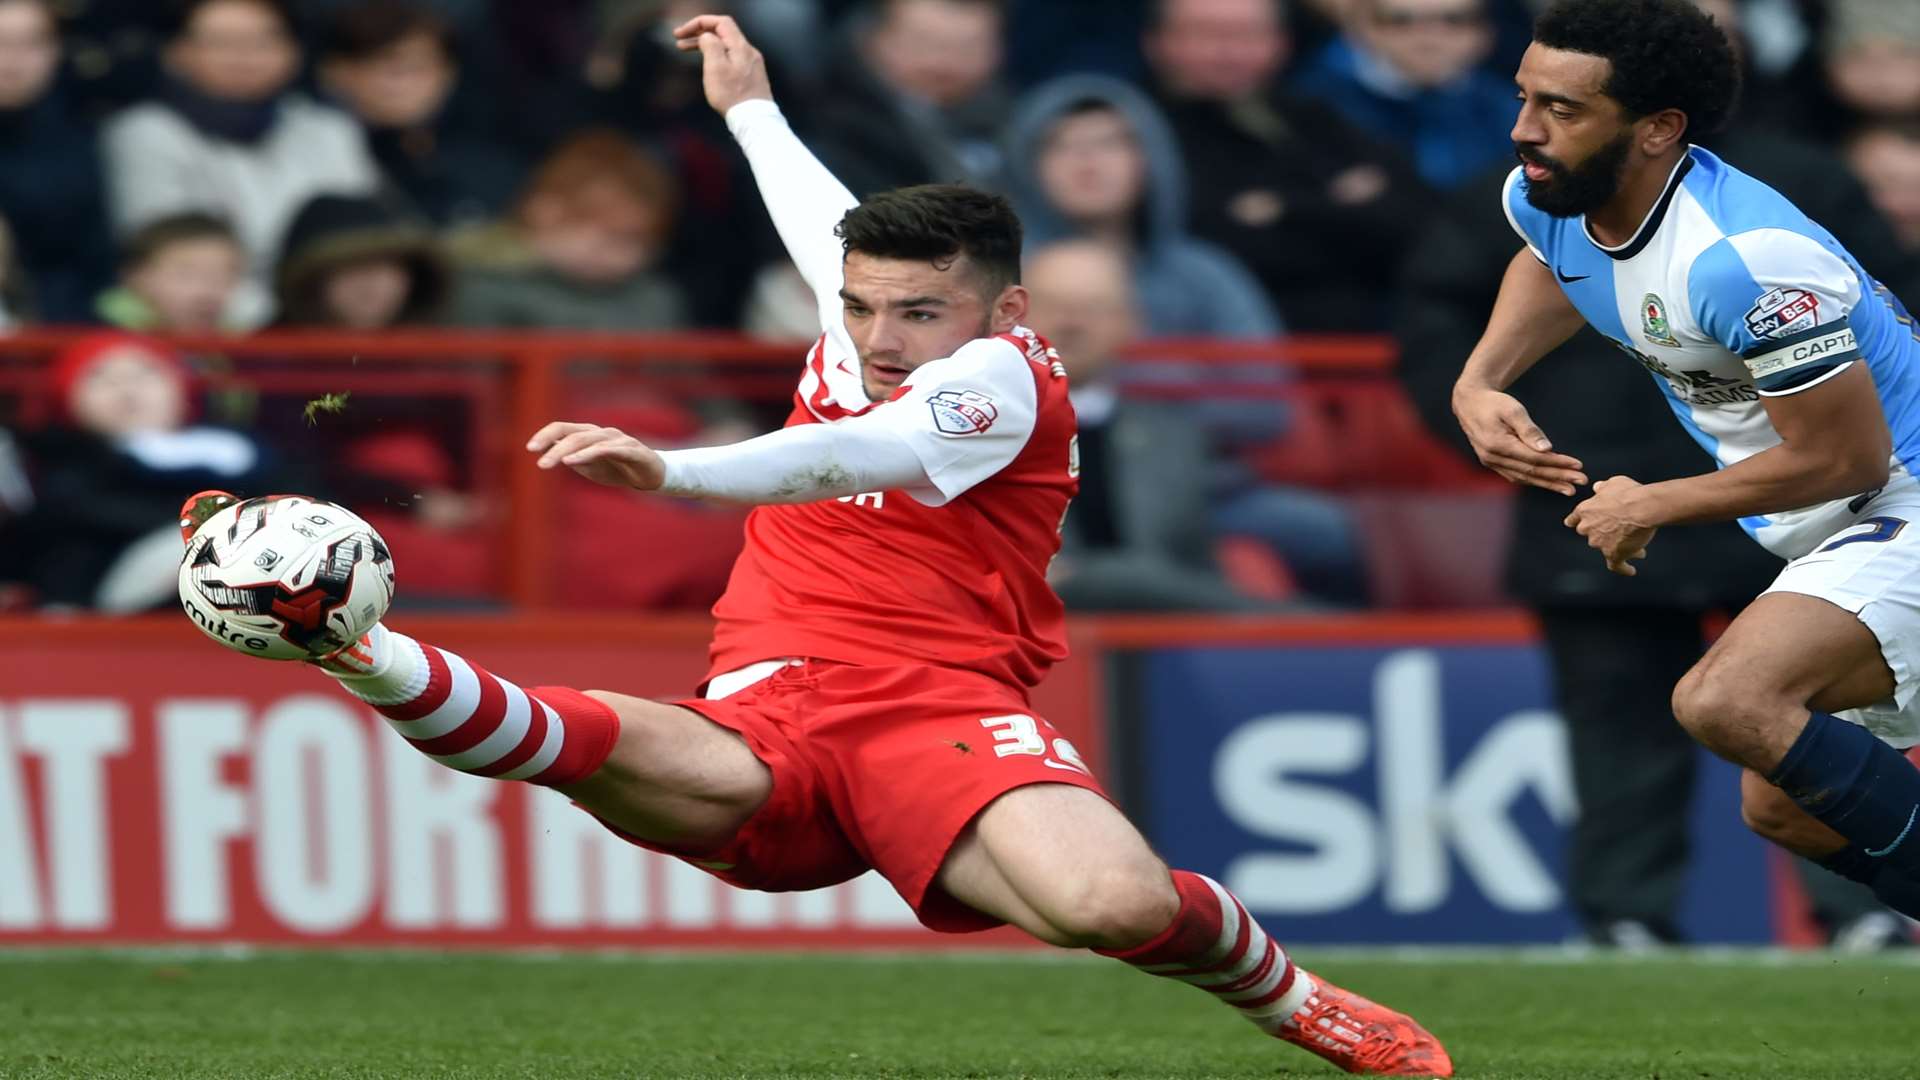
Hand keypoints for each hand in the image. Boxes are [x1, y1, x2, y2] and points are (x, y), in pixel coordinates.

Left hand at [527, 422, 665, 490]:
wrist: (652, 476)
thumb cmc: (618, 469)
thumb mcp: (589, 466)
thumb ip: (570, 458)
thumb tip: (547, 451)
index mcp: (590, 435)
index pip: (563, 428)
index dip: (545, 434)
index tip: (530, 448)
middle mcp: (602, 433)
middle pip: (573, 434)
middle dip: (553, 446)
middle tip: (539, 464)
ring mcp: (618, 439)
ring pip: (588, 440)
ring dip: (568, 450)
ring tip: (552, 462)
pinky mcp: (632, 449)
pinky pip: (607, 449)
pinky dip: (589, 454)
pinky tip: (574, 461)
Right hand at [672, 14, 772, 114]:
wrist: (754, 120)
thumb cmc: (732, 96)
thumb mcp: (715, 67)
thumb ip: (710, 46)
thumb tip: (707, 37)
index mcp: (740, 46)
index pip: (720, 22)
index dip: (699, 23)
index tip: (682, 32)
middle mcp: (749, 52)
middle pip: (722, 33)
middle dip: (699, 33)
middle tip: (679, 40)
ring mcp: (752, 64)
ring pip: (726, 46)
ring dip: (705, 45)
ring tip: (685, 49)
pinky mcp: (752, 75)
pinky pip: (731, 57)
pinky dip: (716, 56)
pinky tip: (706, 64)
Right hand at [1453, 386, 1588, 495]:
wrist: (1470, 403)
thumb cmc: (1494, 403)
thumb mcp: (1513, 410)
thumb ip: (1529, 430)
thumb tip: (1547, 449)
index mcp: (1498, 445)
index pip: (1534, 459)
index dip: (1557, 463)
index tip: (1578, 466)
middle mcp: (1493, 458)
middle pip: (1531, 472)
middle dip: (1558, 478)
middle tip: (1581, 482)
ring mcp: (1491, 463)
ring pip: (1524, 477)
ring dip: (1548, 484)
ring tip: (1569, 489)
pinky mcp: (1492, 463)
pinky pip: (1516, 475)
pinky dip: (1534, 480)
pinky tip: (1548, 483)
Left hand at [1565, 476, 1657, 575]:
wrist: (1642, 507)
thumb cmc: (1629, 493)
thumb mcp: (1613, 483)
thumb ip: (1603, 488)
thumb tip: (1597, 488)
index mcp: (1585, 511)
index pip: (1574, 520)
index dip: (1577, 522)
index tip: (1575, 525)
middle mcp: (1588, 528)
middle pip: (1590, 534)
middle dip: (1602, 533)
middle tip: (1618, 532)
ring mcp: (1599, 543)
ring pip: (1606, 547)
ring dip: (1618, 546)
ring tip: (1636, 547)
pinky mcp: (1613, 554)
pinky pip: (1616, 565)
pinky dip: (1623, 568)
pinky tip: (1630, 570)